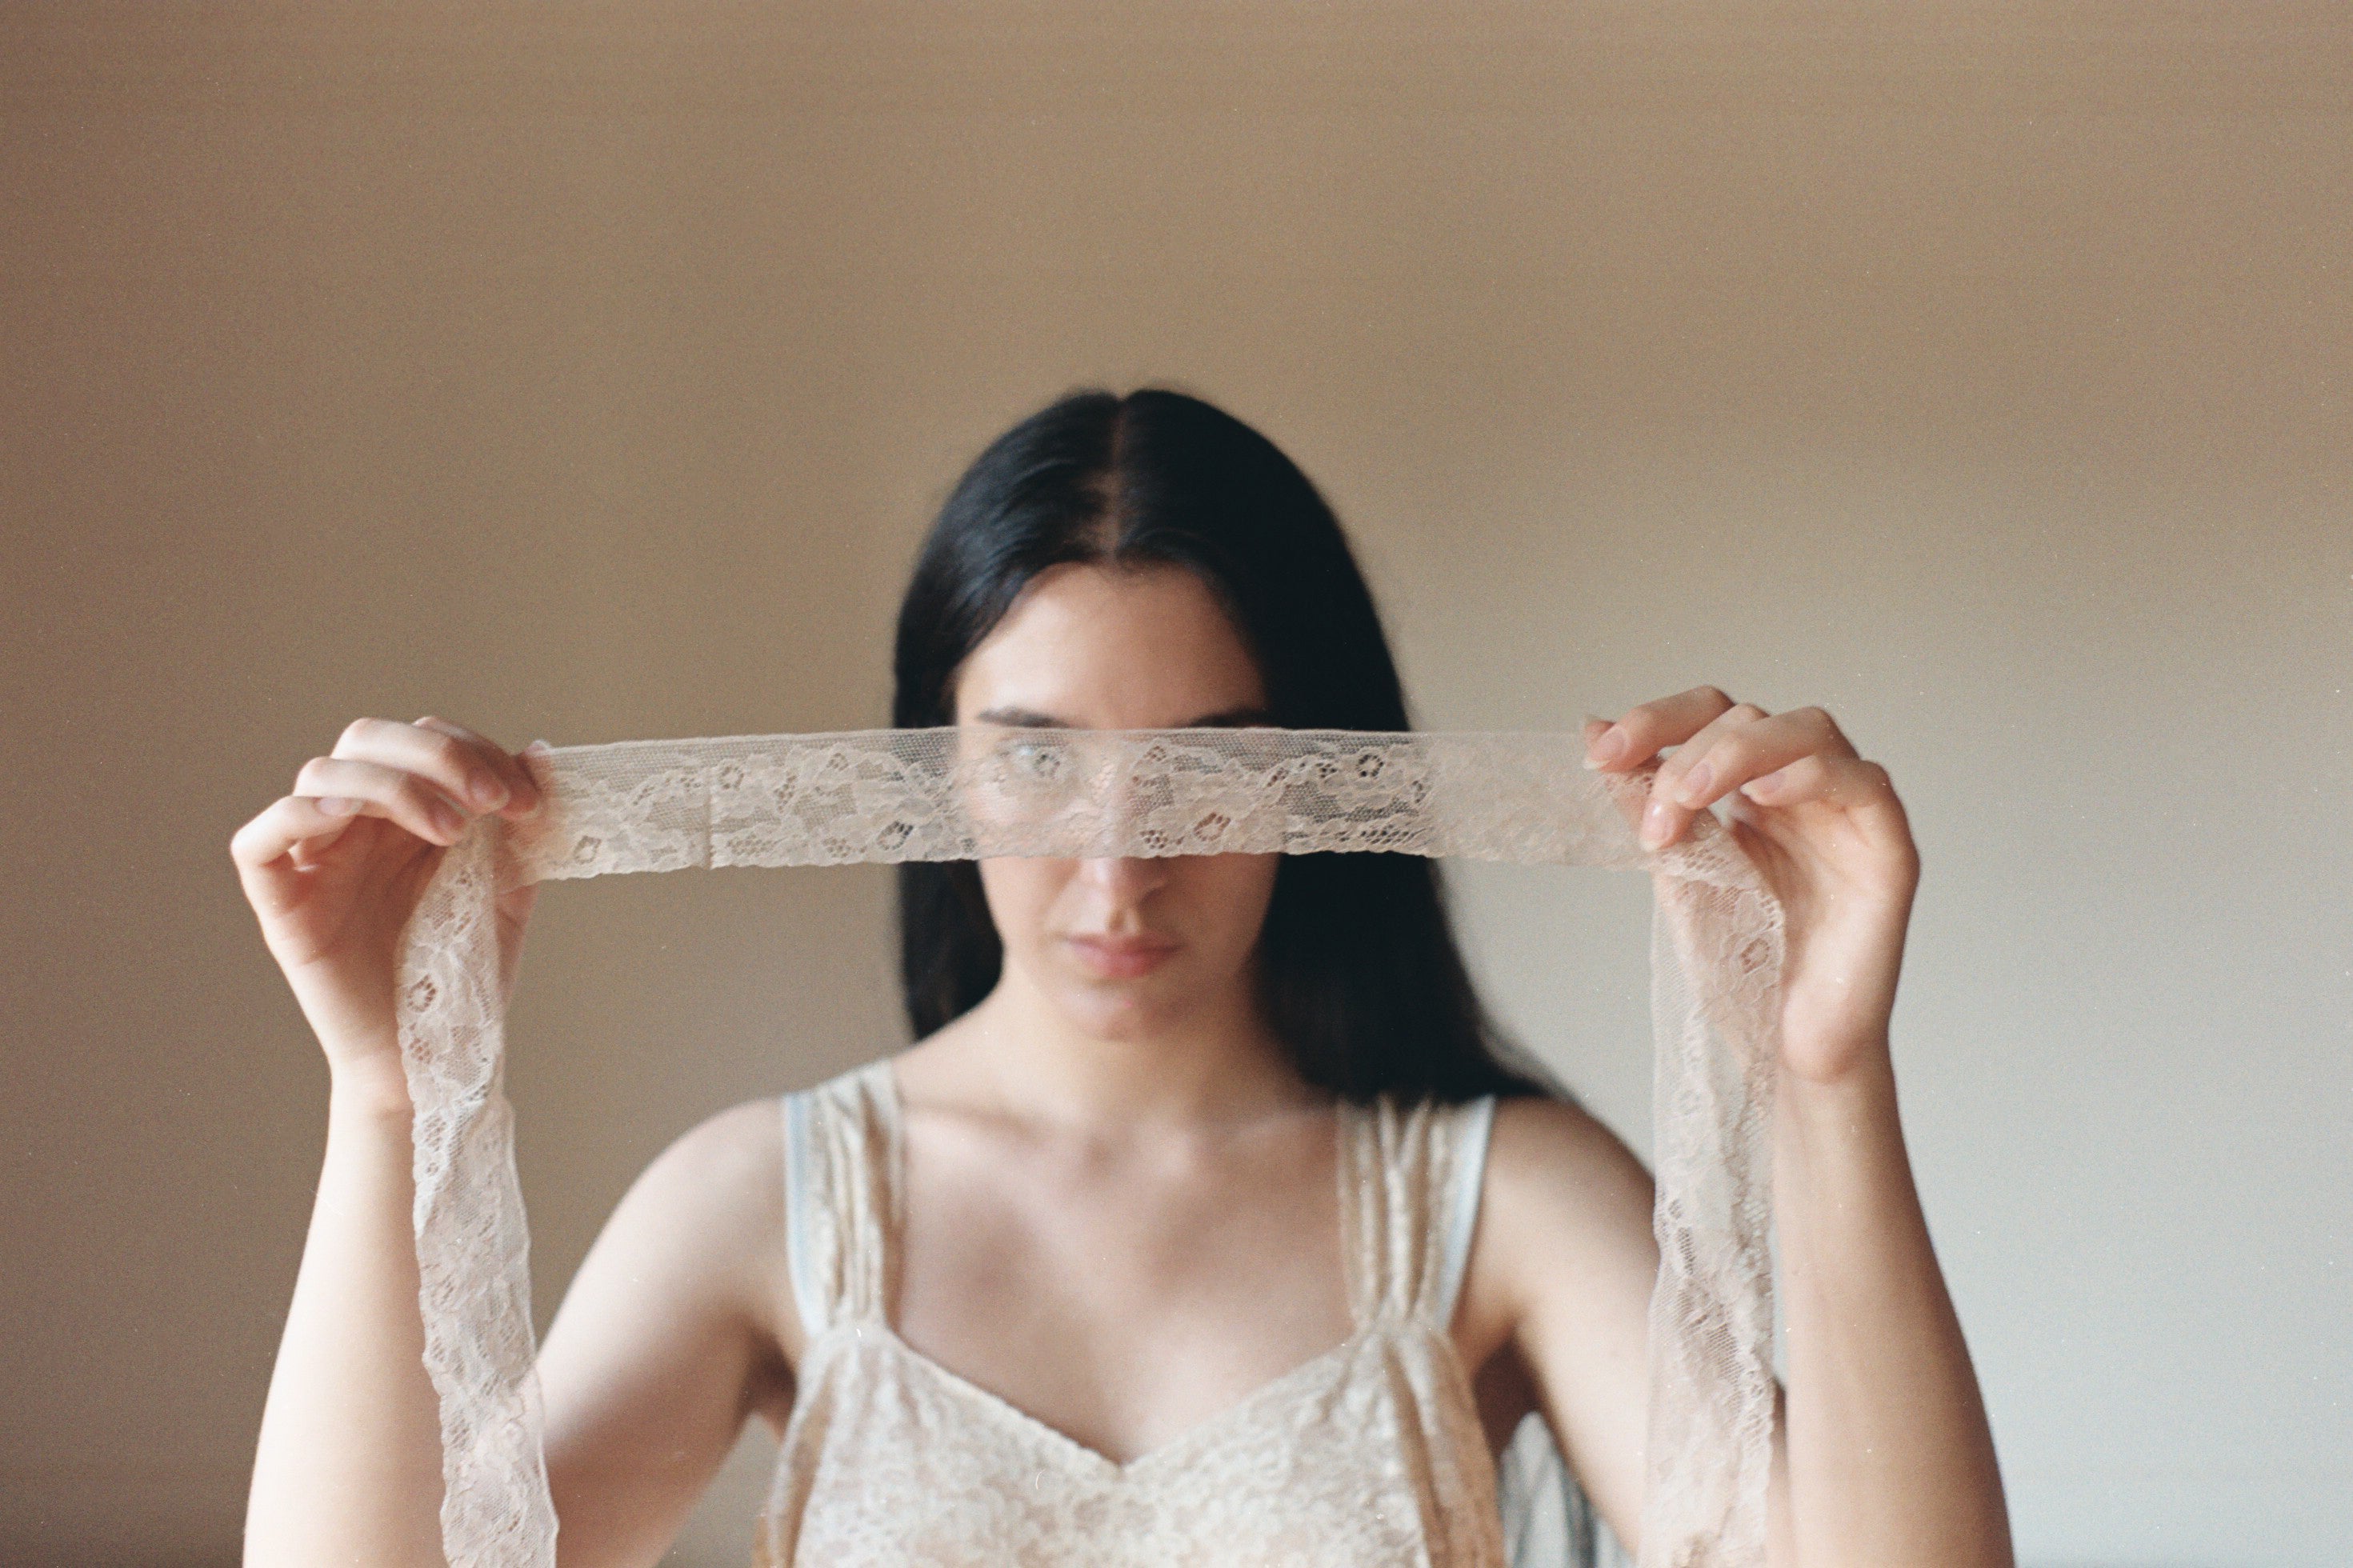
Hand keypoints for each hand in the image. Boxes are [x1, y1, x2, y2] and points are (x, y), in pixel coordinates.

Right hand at [230, 716, 544, 1105]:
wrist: (434, 1056)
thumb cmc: (462, 976)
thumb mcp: (509, 892)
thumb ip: (522, 828)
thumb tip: (541, 751)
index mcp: (406, 815)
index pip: (421, 740)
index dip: (474, 751)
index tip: (529, 798)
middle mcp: (356, 827)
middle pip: (366, 740)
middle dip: (437, 755)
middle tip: (492, 800)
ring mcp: (315, 860)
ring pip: (321, 775)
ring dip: (393, 785)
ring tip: (453, 831)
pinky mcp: (282, 904)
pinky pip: (257, 841)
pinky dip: (298, 812)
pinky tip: (349, 816)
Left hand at [1584, 687, 1918, 1083]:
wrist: (1781, 1046)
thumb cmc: (1741, 966)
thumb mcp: (1679, 872)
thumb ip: (1647, 804)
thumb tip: (1595, 730)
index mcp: (1751, 788)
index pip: (1710, 715)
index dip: (1656, 720)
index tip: (1600, 751)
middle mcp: (1803, 789)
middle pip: (1751, 715)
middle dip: (1686, 750)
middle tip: (1655, 813)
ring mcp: (1849, 814)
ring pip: (1809, 731)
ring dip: (1738, 751)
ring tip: (1689, 794)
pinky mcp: (1889, 851)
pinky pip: (1866, 785)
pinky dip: (1812, 775)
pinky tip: (1765, 795)